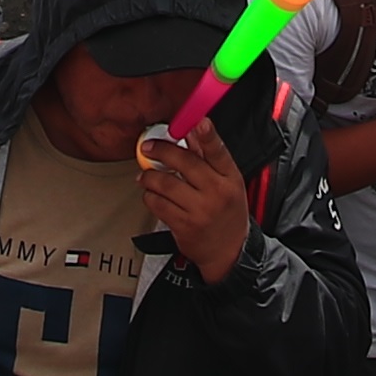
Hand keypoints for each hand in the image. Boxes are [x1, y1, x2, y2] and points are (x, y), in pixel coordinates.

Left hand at [134, 115, 249, 284]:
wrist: (229, 252)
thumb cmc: (227, 213)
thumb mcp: (228, 183)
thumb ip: (209, 159)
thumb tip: (190, 134)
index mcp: (230, 178)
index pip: (219, 152)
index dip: (209, 136)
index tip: (199, 123)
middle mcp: (216, 193)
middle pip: (185, 162)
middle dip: (161, 150)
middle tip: (148, 147)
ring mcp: (199, 210)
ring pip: (165, 183)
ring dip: (149, 176)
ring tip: (146, 174)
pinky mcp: (183, 226)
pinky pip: (158, 204)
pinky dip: (149, 195)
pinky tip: (151, 193)